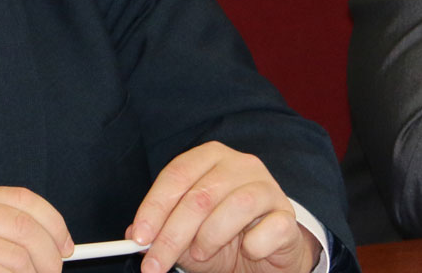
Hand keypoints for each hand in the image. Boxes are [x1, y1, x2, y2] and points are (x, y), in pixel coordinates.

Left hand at [128, 142, 320, 272]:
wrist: (265, 260)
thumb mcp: (186, 237)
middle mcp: (242, 165)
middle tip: (156, 264)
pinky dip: (252, 246)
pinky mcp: (287, 216)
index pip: (177, 174)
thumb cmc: (224, 240)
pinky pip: (268, 230)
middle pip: (201, 195)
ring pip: (235, 207)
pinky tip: (246, 250)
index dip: (154, 206)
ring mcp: (268, 188)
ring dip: (210, 239)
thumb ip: (162, 231)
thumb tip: (134, 233)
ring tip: (203, 255)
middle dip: (173, 235)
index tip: (138, 238)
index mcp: (212, 159)